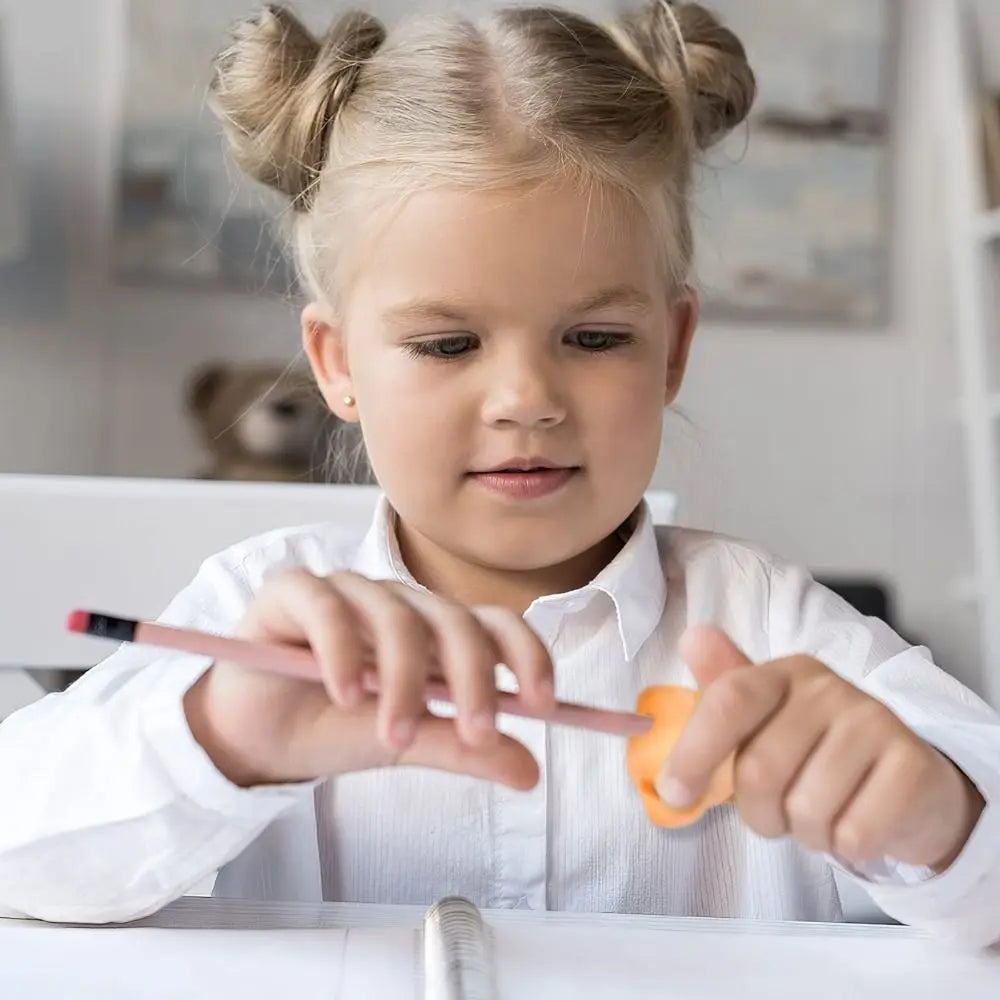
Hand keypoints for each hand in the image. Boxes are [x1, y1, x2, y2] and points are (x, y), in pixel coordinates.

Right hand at [184, 568, 553, 789]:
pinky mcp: (294, 591)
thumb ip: (462, 748)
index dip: (526, 655)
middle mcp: (399, 604)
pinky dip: (342, 648)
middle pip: (452, 619)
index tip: (543, 704)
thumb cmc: (333, 729)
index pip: (494, 625)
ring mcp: (349, 592)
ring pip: (395, 613)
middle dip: (471, 677)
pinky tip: (345, 694)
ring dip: (404, 677)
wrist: (255, 739)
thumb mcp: (405, 743)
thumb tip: (532, 771)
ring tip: (396, 734)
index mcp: (435, 632)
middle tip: (475, 734)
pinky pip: (328, 605)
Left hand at [656, 626, 984, 871]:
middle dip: (757, 812)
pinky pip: (854, 833)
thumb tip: (692, 636)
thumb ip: (725, 693)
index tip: (674, 793)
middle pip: (759, 768)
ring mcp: (875, 721)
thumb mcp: (767, 723)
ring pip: (806, 809)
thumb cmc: (819, 754)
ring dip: (804, 832)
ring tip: (821, 816)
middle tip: (775, 815)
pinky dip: (846, 846)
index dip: (695, 751)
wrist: (909, 787)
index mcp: (785, 673)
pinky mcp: (912, 765)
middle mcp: (829, 688)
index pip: (729, 700)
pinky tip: (857, 823)